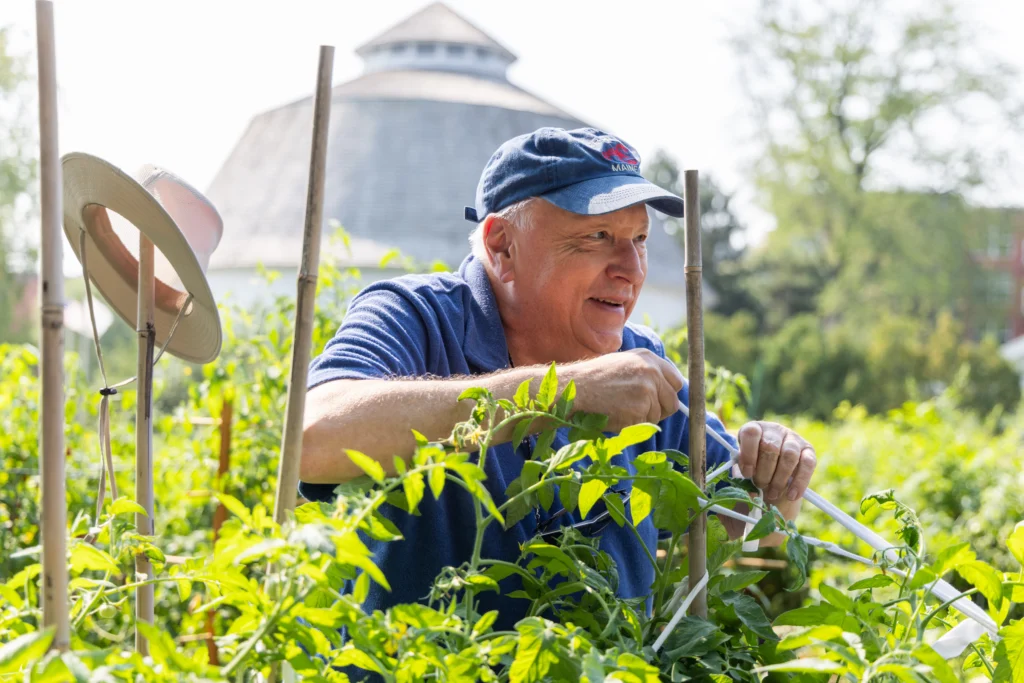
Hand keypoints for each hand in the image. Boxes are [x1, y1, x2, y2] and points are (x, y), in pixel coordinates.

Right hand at [567, 349, 683, 431]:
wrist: (575, 389)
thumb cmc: (594, 379)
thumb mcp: (623, 363)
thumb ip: (646, 372)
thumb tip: (667, 391)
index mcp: (648, 358)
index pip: (676, 381)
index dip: (668, 394)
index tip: (661, 402)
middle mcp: (652, 372)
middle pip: (673, 402)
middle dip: (660, 410)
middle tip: (640, 411)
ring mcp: (647, 391)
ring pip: (657, 416)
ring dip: (642, 418)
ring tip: (619, 408)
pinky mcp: (640, 410)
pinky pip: (644, 425)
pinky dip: (632, 425)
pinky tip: (616, 414)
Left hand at [736, 421, 816, 502]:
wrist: (774, 473)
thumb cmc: (755, 468)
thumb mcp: (746, 468)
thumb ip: (745, 475)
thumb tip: (751, 492)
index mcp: (755, 429)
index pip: (751, 433)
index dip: (748, 455)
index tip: (747, 474)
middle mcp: (775, 430)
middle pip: (770, 448)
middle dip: (764, 472)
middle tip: (760, 486)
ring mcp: (794, 438)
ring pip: (789, 455)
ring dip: (780, 479)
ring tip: (773, 494)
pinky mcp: (809, 450)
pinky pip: (808, 464)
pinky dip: (799, 483)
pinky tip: (791, 495)